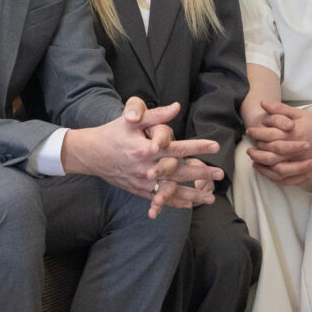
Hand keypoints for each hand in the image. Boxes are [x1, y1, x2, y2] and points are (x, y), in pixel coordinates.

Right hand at [63, 97, 220, 208]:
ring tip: (211, 197)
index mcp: (147, 149)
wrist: (90, 154)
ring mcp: (142, 182)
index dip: (198, 147)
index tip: (216, 146)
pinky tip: (190, 205)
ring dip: (192, 194)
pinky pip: (160, 198)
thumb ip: (155, 115)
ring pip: (172, 190)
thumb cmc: (112, 133)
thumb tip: (177, 106)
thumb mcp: (131, 120)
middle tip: (221, 174)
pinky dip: (175, 203)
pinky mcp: (138, 190)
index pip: (178, 148)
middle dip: (201, 173)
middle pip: (179, 172)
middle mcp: (146, 168)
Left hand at [245, 102, 311, 188]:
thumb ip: (280, 108)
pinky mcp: (304, 169)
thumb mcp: (297, 112)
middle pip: (272, 156)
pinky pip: (287, 179)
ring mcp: (301, 161)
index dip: (257, 135)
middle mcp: (297, 149)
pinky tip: (266, 171)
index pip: (270, 137)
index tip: (249, 132)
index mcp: (294, 134)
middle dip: (257, 154)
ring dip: (264, 167)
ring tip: (254, 161)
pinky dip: (274, 177)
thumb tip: (262, 103)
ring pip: (278, 170)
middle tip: (248, 150)